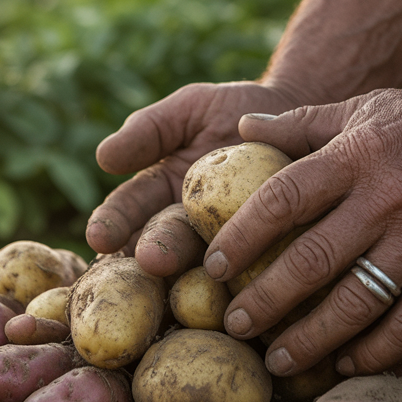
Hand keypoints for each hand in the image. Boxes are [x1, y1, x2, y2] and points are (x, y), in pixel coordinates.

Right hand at [86, 81, 298, 276]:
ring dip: (195, 275)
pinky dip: (248, 284)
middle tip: (150, 260)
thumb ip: (150, 130)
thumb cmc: (238, 111)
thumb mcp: (191, 109)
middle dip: (155, 252)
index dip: (112, 223)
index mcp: (159, 193)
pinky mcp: (263, 259)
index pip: (128, 210)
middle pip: (164, 243)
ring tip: (193, 282)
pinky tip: (246, 292)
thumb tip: (103, 157)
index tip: (98, 237)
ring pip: (202, 267)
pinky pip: (254, 275)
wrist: (302, 121)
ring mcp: (224, 246)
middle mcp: (186, 227)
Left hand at [205, 80, 401, 376]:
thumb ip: (301, 123)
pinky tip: (346, 363)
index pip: (283, 198)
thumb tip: (239, 125)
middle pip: (312, 260)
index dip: (242, 236)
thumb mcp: (364, 108)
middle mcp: (385, 200)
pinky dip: (376, 349)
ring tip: (280, 359)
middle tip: (236, 325)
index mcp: (355, 156)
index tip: (214, 267)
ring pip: (357, 302)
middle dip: (266, 300)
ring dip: (311, 338)